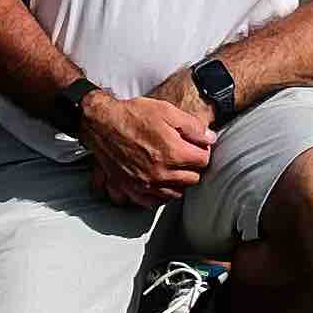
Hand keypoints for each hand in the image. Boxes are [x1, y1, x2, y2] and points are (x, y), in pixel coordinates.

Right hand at [79, 86, 214, 206]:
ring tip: (173, 168)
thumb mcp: (167, 111)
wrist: (102, 124)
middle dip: (193, 167)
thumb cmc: (133, 115)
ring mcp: (146, 184)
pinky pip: (155, 202)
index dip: (203, 150)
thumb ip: (193, 126)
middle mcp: (161, 173)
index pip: (204, 160)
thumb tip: (210, 139)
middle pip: (193, 179)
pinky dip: (161, 194)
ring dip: (179, 182)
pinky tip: (160, 182)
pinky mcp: (132, 189)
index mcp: (173, 152)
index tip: (197, 146)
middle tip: (185, 155)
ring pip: (176, 193)